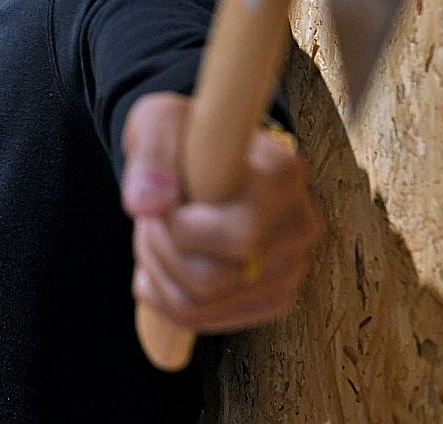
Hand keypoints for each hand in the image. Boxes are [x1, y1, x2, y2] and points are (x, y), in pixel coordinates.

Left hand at [121, 91, 322, 332]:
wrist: (207, 158)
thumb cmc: (184, 136)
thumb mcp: (159, 121)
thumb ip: (150, 154)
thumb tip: (143, 205)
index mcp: (284, 175)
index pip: (236, 237)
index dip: (178, 227)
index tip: (162, 198)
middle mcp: (300, 227)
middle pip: (210, 280)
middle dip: (157, 250)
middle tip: (148, 217)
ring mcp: (290, 270)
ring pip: (199, 306)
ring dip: (156, 271)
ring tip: (155, 233)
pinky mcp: (271, 299)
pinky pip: (202, 320)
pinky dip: (165, 296)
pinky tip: (161, 262)